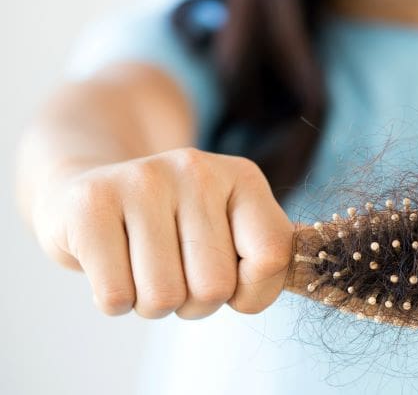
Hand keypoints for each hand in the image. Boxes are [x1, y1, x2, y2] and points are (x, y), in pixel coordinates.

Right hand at [30, 147, 293, 318]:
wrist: (93, 194)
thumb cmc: (174, 229)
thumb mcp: (232, 232)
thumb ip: (264, 261)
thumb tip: (266, 290)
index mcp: (243, 177)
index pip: (271, 256)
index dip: (251, 291)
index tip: (231, 278)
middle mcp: (197, 169)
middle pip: (214, 287)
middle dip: (195, 302)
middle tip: (177, 272)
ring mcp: (143, 180)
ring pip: (163, 298)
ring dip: (153, 304)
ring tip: (144, 267)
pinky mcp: (91, 203)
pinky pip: (116, 297)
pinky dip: (116, 300)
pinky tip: (114, 263)